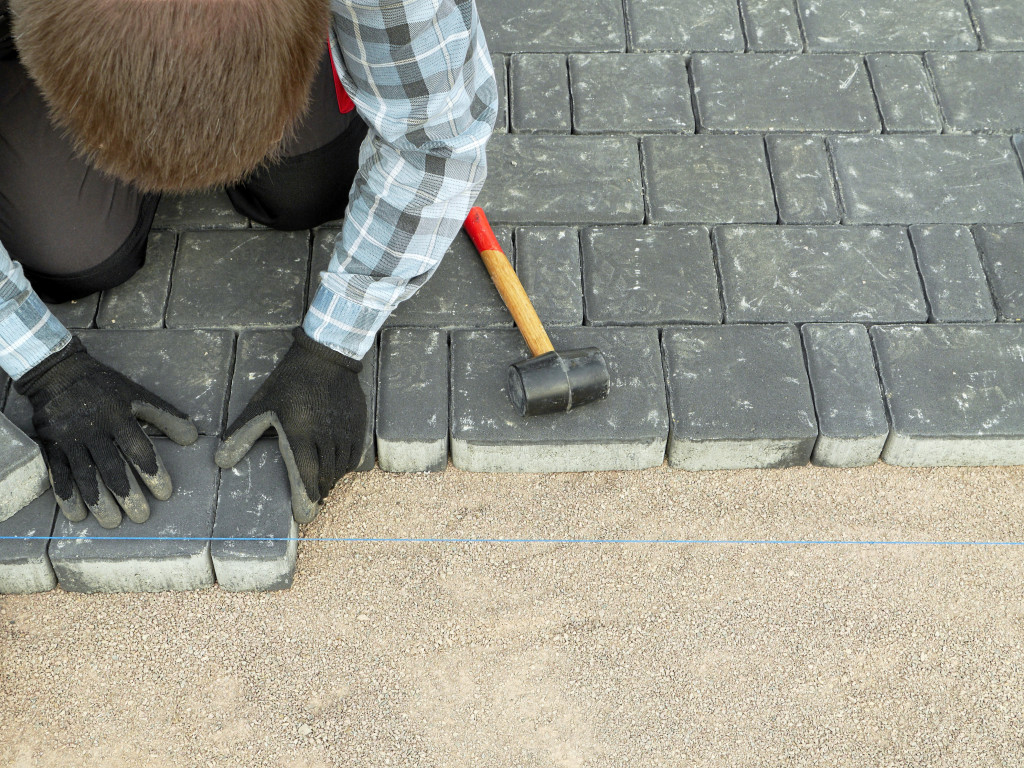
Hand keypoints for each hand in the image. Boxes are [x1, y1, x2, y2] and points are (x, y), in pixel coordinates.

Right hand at [14, 337, 198, 527]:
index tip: (165, 494)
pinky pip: (58, 475)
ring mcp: (70, 439)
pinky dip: (67, 497)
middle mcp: (94, 429)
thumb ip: (165, 416)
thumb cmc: (105, 387)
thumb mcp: (137, 395)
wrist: (58, 372)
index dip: (154, 473)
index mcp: (119, 416)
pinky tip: (78, 516)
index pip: (139, 450)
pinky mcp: (51, 445)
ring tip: (113, 522)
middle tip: (141, 516)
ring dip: (100, 502)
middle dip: (128, 495)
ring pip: (86, 476)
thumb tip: (192, 438)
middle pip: (113, 468)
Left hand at [215, 327, 365, 523]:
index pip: (306, 478)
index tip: (304, 515)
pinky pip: (355, 457)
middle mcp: (326, 439)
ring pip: (340, 470)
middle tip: (310, 499)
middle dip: (318, 493)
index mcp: (300, 436)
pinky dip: (345, 467)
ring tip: (322, 484)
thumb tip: (221, 462)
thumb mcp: (262, 406)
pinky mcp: (358, 427)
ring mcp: (345, 433)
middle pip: (325, 478)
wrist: (326, 358)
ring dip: (331, 481)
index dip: (305, 500)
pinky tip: (337, 466)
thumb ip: (243, 435)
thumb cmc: (290, 383)